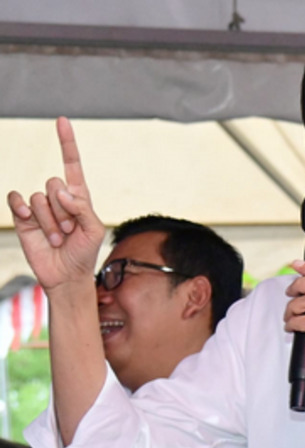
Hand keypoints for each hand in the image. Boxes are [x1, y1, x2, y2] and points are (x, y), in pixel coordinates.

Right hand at [7, 117, 106, 291]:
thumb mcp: (94, 230)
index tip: (62, 121)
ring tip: (57, 237)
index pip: (72, 164)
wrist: (66, 275)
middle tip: (69, 231)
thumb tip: (62, 191)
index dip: (66, 142)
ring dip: (50, 220)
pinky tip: (31, 223)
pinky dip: (22, 209)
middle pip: (54, 183)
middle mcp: (58, 198)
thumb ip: (82, 208)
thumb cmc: (84, 252)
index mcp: (79, 196)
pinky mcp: (23, 217)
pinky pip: (16, 200)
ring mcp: (40, 206)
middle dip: (63, 210)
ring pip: (39, 197)